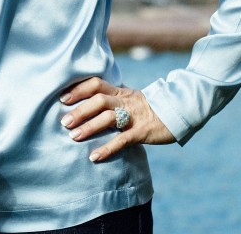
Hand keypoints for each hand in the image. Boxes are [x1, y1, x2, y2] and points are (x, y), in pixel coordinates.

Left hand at [59, 77, 173, 161]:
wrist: (178, 112)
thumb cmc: (149, 107)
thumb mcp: (129, 97)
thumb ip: (112, 98)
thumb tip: (88, 101)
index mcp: (120, 91)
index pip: (96, 84)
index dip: (78, 89)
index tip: (62, 98)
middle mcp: (125, 101)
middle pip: (99, 100)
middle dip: (80, 110)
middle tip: (63, 122)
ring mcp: (133, 116)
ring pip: (108, 118)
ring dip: (89, 127)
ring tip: (73, 136)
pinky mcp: (142, 132)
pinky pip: (122, 140)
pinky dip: (107, 148)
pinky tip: (94, 157)